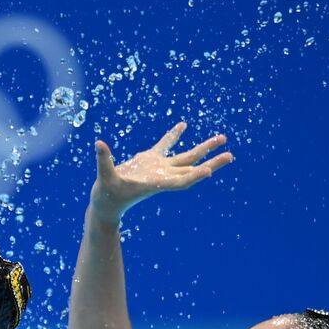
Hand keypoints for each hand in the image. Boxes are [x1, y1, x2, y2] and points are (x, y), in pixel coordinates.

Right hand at [89, 122, 231, 220]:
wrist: (105, 203)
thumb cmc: (106, 197)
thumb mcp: (104, 179)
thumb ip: (103, 162)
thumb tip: (99, 144)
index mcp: (155, 183)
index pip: (179, 181)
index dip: (193, 176)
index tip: (209, 171)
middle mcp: (162, 176)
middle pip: (192, 168)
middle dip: (211, 161)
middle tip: (230, 155)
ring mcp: (158, 168)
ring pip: (186, 157)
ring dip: (203, 149)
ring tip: (221, 138)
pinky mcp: (149, 160)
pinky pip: (165, 145)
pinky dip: (174, 135)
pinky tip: (183, 125)